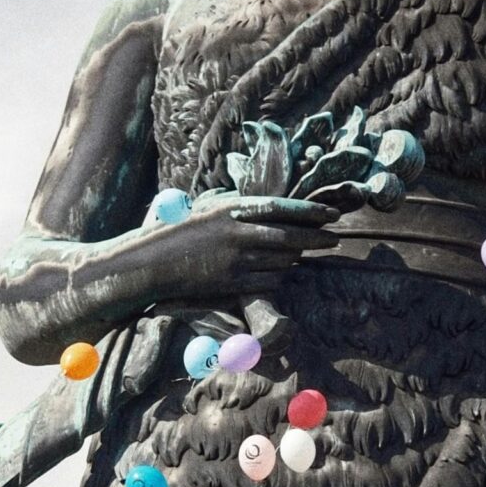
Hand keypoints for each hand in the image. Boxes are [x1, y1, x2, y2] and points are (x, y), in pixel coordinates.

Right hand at [137, 191, 337, 308]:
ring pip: (281, 261)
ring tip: (304, 254)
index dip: (310, 212)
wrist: (150, 264)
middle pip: (289, 236)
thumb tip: (260, 202)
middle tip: (335, 239)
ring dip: (296, 258)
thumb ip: (234, 205)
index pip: (280, 208)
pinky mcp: (231, 284)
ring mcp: (235, 261)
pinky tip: (281, 273)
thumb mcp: (205, 208)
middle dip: (317, 238)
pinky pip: (267, 282)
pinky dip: (278, 277)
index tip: (331, 214)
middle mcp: (237, 234)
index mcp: (230, 210)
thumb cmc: (174, 231)